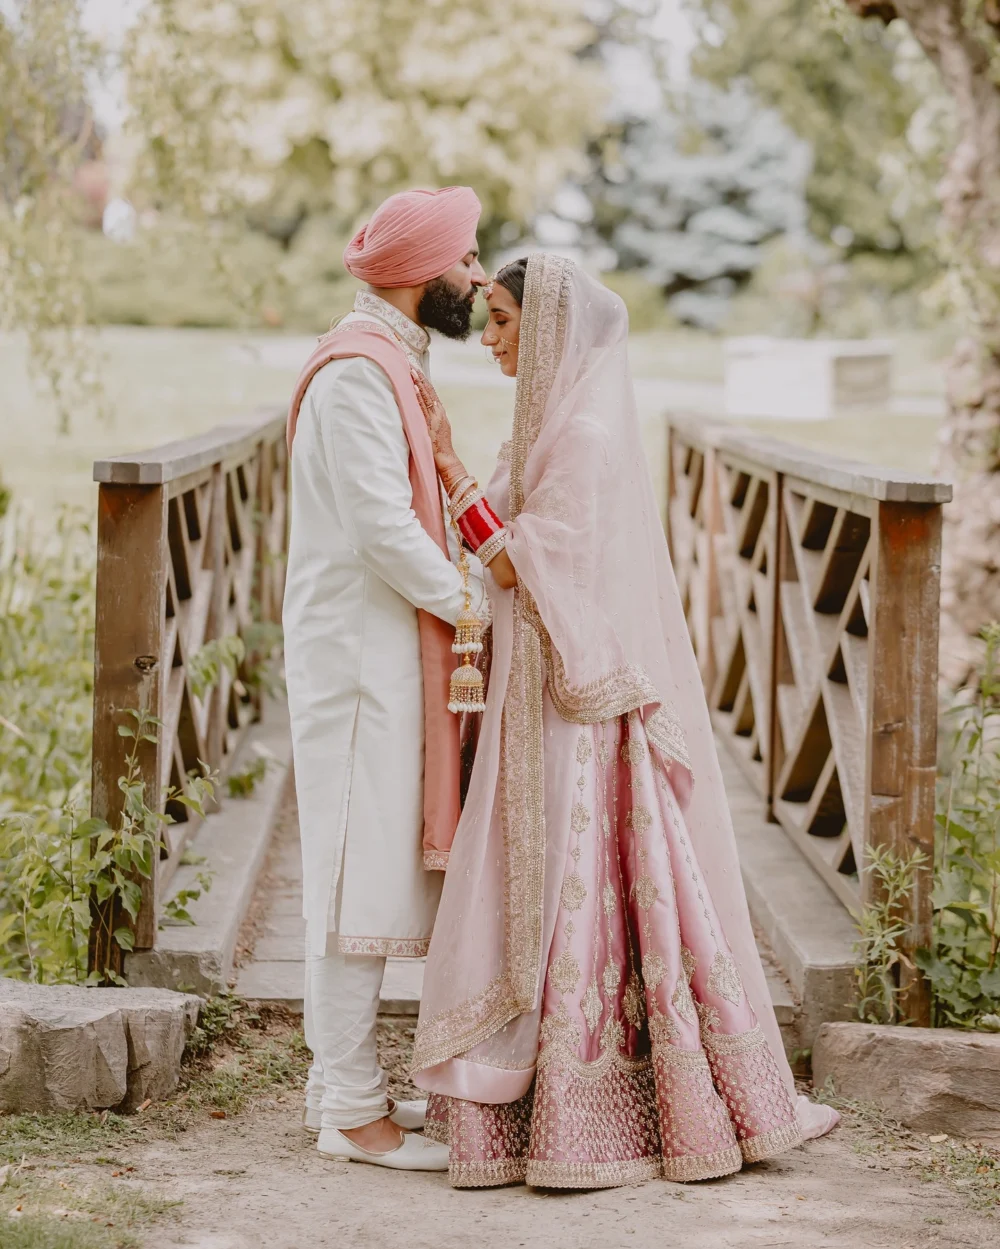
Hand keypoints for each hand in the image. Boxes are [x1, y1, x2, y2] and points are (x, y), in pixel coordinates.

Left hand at [410, 369, 464, 489]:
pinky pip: (423, 409)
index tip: (416, 370)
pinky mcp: (430, 424)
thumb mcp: (435, 429)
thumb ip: (429, 419)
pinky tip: (414, 389)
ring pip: (426, 397)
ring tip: (411, 372)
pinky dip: (419, 398)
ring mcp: (435, 418)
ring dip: (418, 384)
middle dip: (420, 378)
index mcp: (440, 413)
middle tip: (411, 365)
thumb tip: (419, 411)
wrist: (446, 459)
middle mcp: (438, 413)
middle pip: (429, 391)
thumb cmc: (439, 447)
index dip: (424, 381)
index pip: (431, 393)